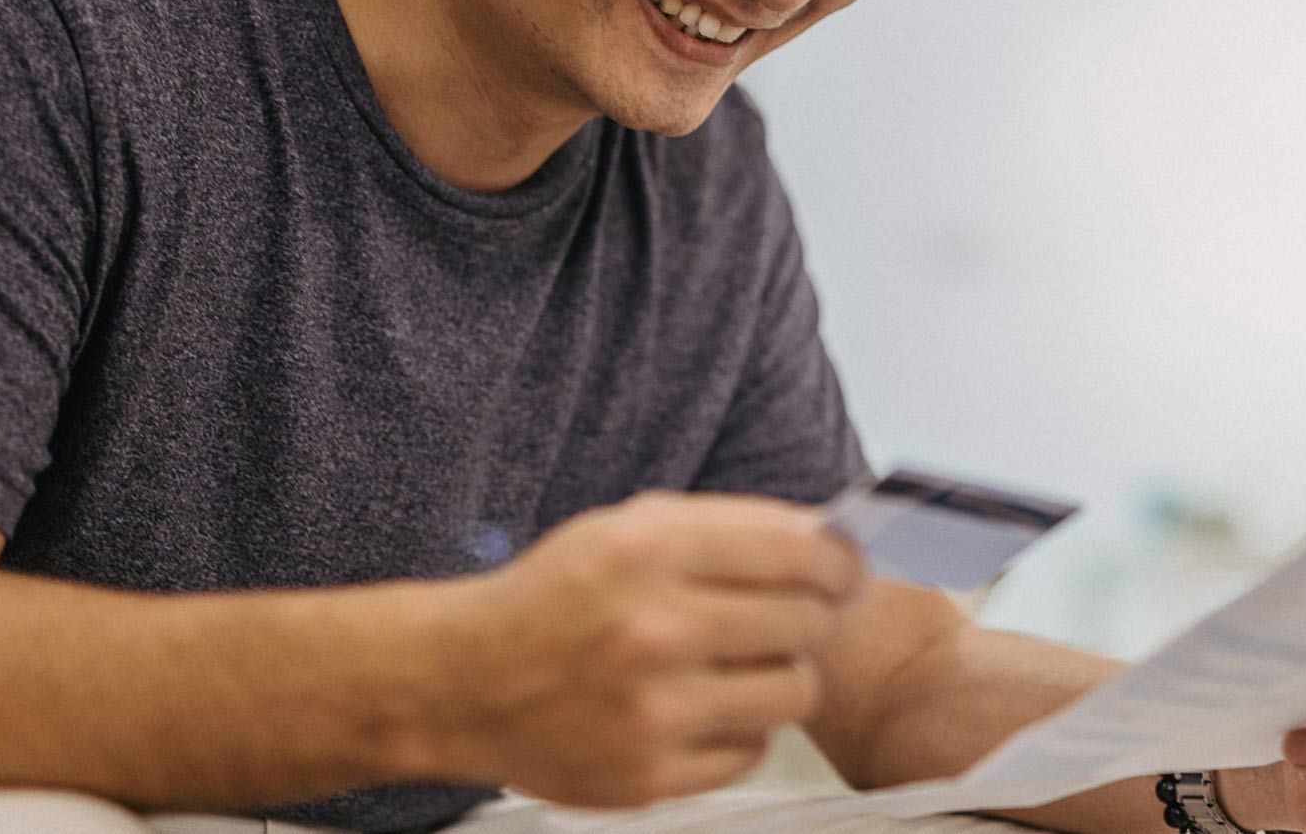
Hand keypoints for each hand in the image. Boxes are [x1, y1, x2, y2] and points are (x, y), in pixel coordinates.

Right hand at [426, 490, 866, 806]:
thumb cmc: (556, 598)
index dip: (841, 561)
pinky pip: (752, 750)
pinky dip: (739, 730)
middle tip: (786, 618)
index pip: (802, 553)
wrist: (462, 682)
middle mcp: (653, 629)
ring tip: (739, 665)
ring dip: (781, 676)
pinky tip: (700, 709)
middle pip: (807, 622)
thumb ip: (729, 528)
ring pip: (794, 692)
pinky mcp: (649, 777)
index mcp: (649, 550)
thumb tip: (831, 542)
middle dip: (810, 616)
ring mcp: (653, 711)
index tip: (843, 570)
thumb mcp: (630, 528)